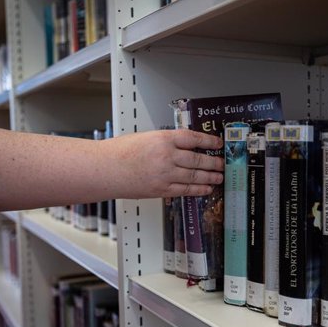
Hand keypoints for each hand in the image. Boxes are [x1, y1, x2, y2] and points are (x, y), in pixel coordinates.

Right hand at [105, 129, 223, 198]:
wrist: (105, 169)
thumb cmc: (120, 152)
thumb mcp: (146, 137)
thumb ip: (167, 142)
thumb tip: (186, 147)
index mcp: (163, 138)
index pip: (193, 138)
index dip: (209, 140)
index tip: (217, 143)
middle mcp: (167, 156)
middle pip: (198, 159)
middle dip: (213, 162)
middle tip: (222, 163)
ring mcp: (166, 174)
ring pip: (195, 175)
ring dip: (210, 177)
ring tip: (219, 177)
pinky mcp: (162, 189)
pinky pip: (186, 189)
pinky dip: (198, 189)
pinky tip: (206, 188)